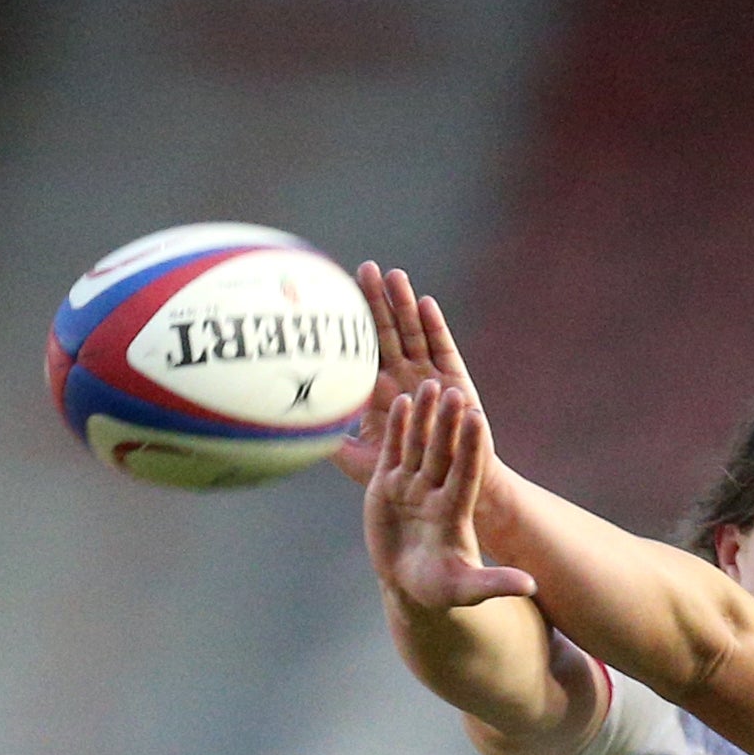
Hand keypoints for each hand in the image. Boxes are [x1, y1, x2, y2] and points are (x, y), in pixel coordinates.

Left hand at [328, 259, 484, 483]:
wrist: (447, 485)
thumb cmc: (404, 475)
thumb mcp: (362, 461)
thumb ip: (337, 445)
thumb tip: (298, 434)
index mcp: (379, 390)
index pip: (363, 349)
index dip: (352, 324)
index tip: (335, 296)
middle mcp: (403, 376)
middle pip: (387, 330)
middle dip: (376, 300)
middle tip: (363, 269)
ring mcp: (428, 374)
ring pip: (413, 332)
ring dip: (403, 304)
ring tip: (393, 275)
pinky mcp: (455, 380)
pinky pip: (442, 348)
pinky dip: (434, 325)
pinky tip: (424, 304)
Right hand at [365, 382, 537, 612]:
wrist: (407, 583)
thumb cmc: (440, 589)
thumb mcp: (466, 589)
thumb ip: (495, 584)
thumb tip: (530, 585)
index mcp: (454, 511)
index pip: (465, 473)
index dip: (471, 448)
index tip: (479, 419)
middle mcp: (435, 492)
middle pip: (443, 453)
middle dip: (449, 424)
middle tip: (456, 392)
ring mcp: (411, 487)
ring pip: (418, 447)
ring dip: (424, 418)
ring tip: (429, 387)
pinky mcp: (387, 486)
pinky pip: (392, 453)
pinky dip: (396, 429)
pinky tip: (400, 403)